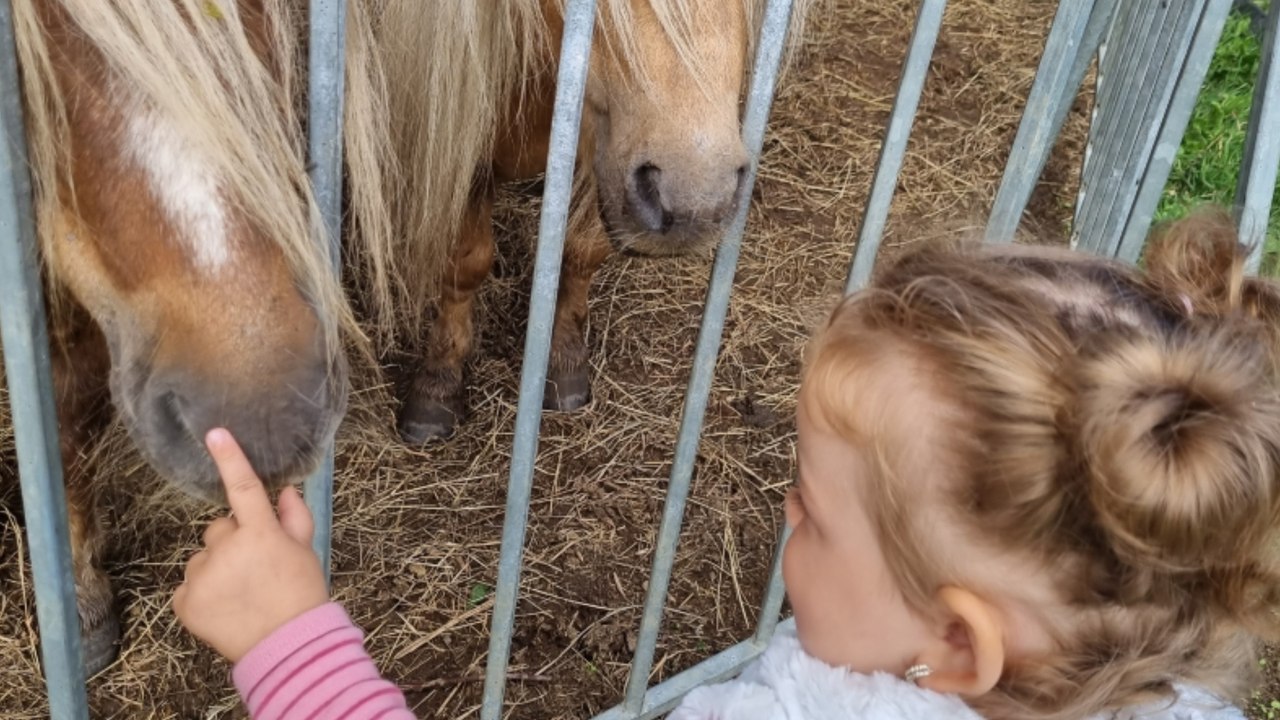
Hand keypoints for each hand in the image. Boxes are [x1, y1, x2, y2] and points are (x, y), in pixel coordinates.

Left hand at [172, 428, 329, 662]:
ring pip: (202, 559)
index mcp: (261, 533)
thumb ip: (294, 518)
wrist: (287, 647)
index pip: (244, 488)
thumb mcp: (306, 553)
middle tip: (255, 569)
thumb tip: (285, 491)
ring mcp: (203, 576)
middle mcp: (227, 549)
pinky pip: (188, 588)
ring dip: (216, 570)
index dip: (230, 458)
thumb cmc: (302, 597)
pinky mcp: (185, 601)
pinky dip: (202, 596)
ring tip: (241, 595)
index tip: (215, 434)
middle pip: (218, 529)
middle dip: (232, 542)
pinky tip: (225, 608)